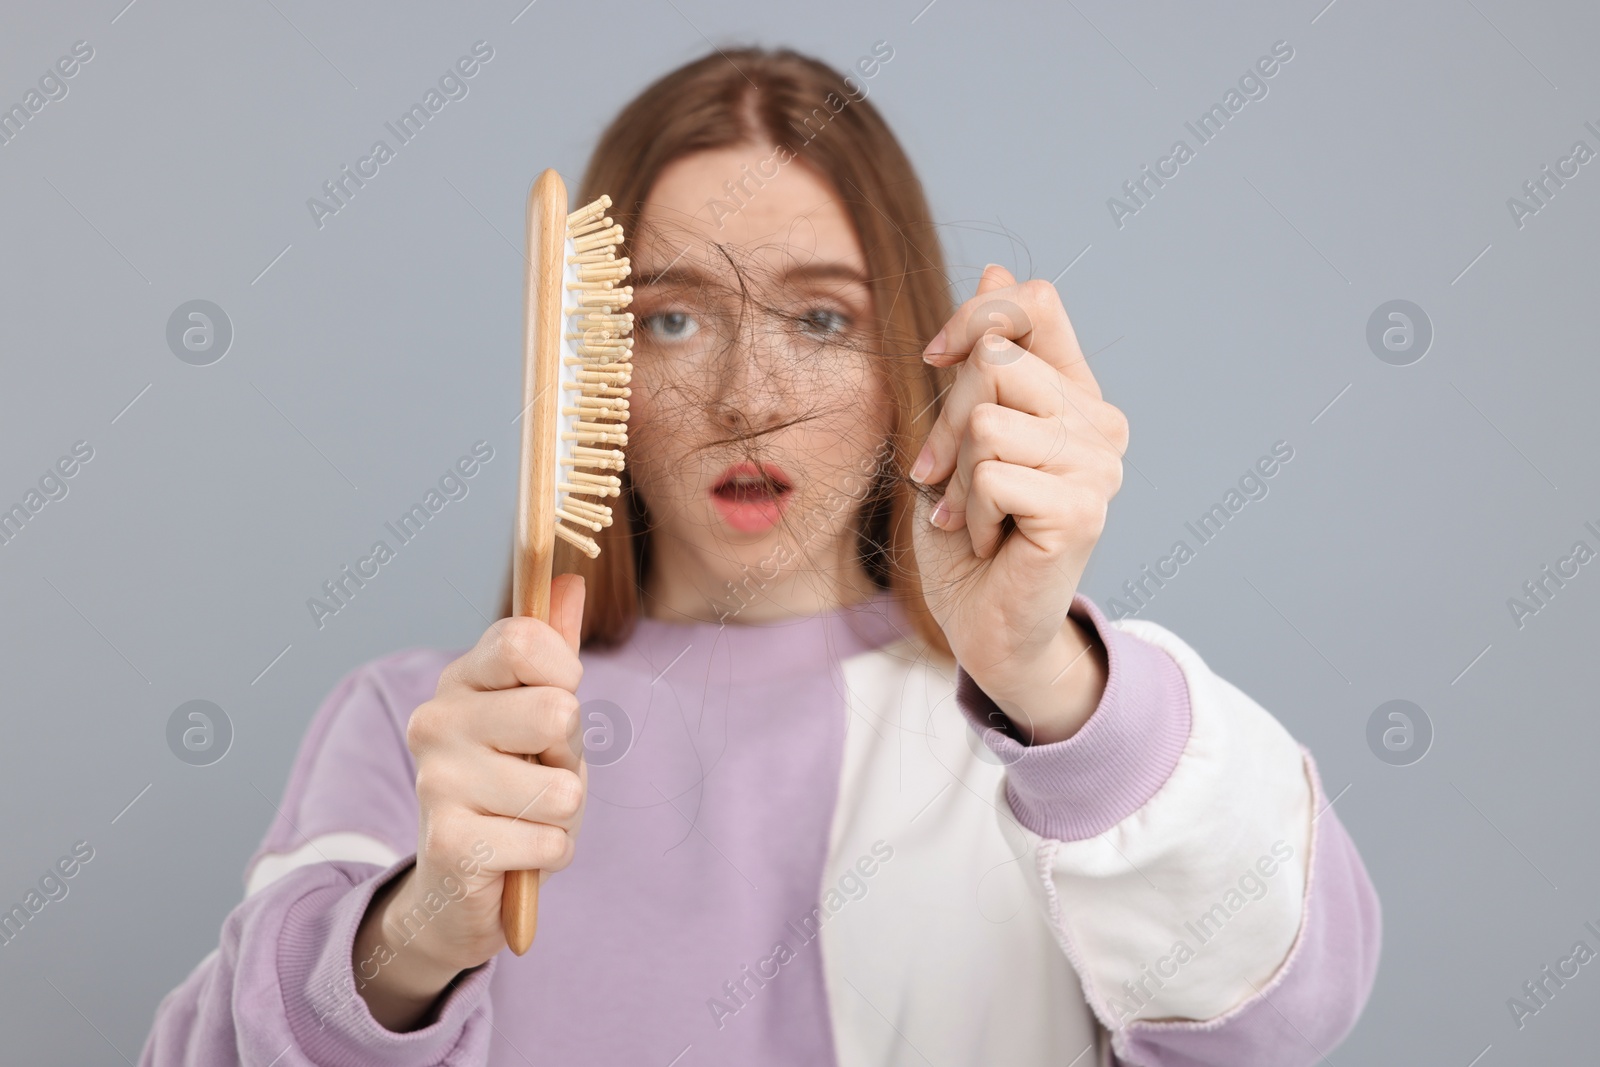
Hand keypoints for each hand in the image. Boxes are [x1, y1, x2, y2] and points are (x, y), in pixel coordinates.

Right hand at [353, 574, 587, 1030]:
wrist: (458, 883)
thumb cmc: (511, 786)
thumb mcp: (538, 714)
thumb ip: (553, 651)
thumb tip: (571, 580)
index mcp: (460, 680)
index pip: (525, 640)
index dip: (565, 673)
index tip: (558, 698)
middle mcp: (436, 721)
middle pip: (556, 711)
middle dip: (571, 754)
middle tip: (540, 773)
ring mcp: (437, 782)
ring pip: (562, 788)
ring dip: (563, 813)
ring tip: (527, 817)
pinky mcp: (452, 845)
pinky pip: (551, 841)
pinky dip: (551, 853)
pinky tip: (517, 854)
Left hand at [910, 265, 1127, 743]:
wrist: (984, 623)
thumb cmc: (967, 530)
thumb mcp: (960, 431)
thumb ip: (979, 360)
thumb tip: (996, 270)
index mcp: (1073, 393)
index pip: (1034, 304)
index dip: (973, 319)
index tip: (935, 360)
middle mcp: (1097, 423)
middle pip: (997, 360)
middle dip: (947, 421)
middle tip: (946, 479)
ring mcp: (1098, 466)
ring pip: (988, 419)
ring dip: (958, 476)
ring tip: (975, 514)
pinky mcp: (1083, 509)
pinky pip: (993, 473)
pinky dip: (970, 514)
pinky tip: (991, 541)